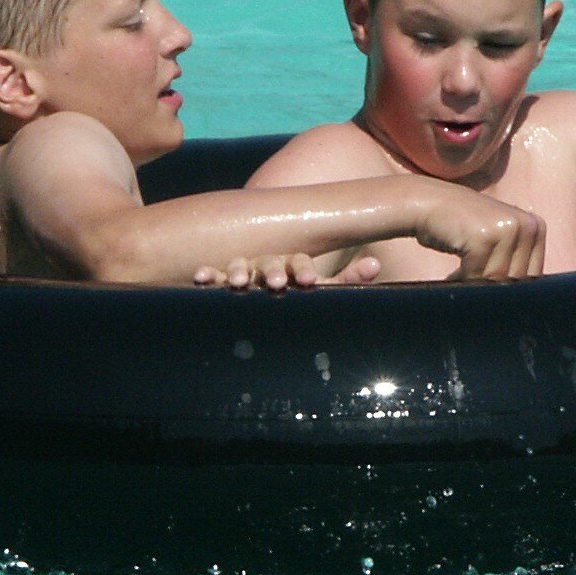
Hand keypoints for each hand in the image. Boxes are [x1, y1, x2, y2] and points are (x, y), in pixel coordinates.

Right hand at [191, 251, 383, 290]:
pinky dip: (208, 275)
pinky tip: (200, 278)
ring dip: (239, 270)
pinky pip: (214, 275)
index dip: (304, 270)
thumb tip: (375, 262)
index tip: (309, 280)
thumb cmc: (304, 299)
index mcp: (295, 264)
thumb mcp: (328, 292)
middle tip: (277, 283)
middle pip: (270, 262)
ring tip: (237, 281)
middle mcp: (269, 263)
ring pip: (241, 266)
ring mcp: (246, 270)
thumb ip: (349, 279)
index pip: (301, 263)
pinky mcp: (223, 279)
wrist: (273, 311)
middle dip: (273, 271)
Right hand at [413, 186, 545, 280]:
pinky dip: (462, 280)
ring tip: (460, 277)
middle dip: (493, 289)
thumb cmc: (463, 229)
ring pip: (498, 280)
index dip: (510, 290)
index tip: (489, 289)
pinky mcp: (485, 236)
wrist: (429, 204)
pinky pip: (478, 275)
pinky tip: (452, 275)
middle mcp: (528, 225)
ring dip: (476, 285)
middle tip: (471, 282)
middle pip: (517, 281)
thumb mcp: (500, 240)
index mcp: (537, 227)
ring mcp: (508, 228)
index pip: (534, 278)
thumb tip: (524, 304)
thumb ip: (516, 262)